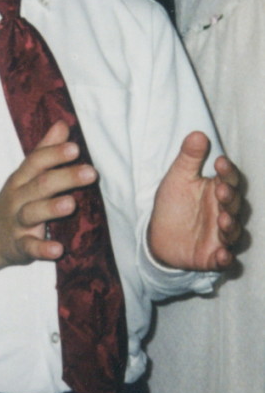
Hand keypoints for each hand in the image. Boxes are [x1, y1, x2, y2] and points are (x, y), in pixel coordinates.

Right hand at [0, 121, 98, 271]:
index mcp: (21, 179)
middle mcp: (17, 198)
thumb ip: (45, 151)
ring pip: (32, 213)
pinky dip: (42, 249)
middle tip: (90, 172)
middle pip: (40, 185)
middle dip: (64, 178)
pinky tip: (58, 249)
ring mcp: (17, 222)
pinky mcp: (20, 246)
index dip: (54, 155)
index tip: (75, 149)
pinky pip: (30, 247)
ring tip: (71, 203)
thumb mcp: (25, 175)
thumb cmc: (15, 200)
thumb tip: (63, 124)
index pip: (36, 162)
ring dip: (51, 208)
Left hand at [148, 130, 242, 270]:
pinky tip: (222, 254)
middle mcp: (225, 212)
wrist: (158, 236)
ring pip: (234, 231)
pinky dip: (225, 258)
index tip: (219, 161)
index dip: (227, 171)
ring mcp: (222, 235)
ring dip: (231, 226)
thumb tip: (198, 133)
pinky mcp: (214, 256)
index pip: (230, 179)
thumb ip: (189, 158)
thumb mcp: (178, 178)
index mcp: (217, 190)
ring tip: (223, 219)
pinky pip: (225, 259)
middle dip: (230, 197)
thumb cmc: (174, 203)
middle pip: (235, 204)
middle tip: (221, 190)